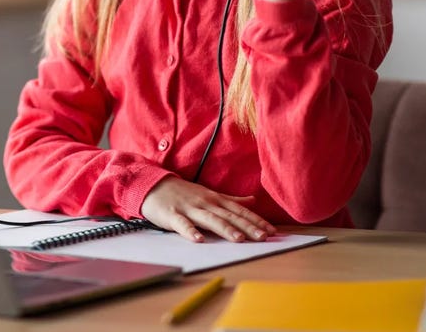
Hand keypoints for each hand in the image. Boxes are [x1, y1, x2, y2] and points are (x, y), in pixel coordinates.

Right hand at [140, 176, 275, 242]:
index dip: (256, 220)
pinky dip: (190, 232)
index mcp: (215, 199)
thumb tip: (253, 201)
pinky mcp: (172, 215)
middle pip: (229, 216)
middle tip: (263, 237)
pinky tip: (198, 240)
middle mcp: (205, 203)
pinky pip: (182, 224)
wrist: (153, 185)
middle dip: (247, 226)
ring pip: (210, 219)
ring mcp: (189, 209)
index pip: (239, 210)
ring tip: (238, 239)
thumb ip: (231, 199)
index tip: (272, 231)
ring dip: (224, 229)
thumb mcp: (209, 194)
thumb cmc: (183, 192)